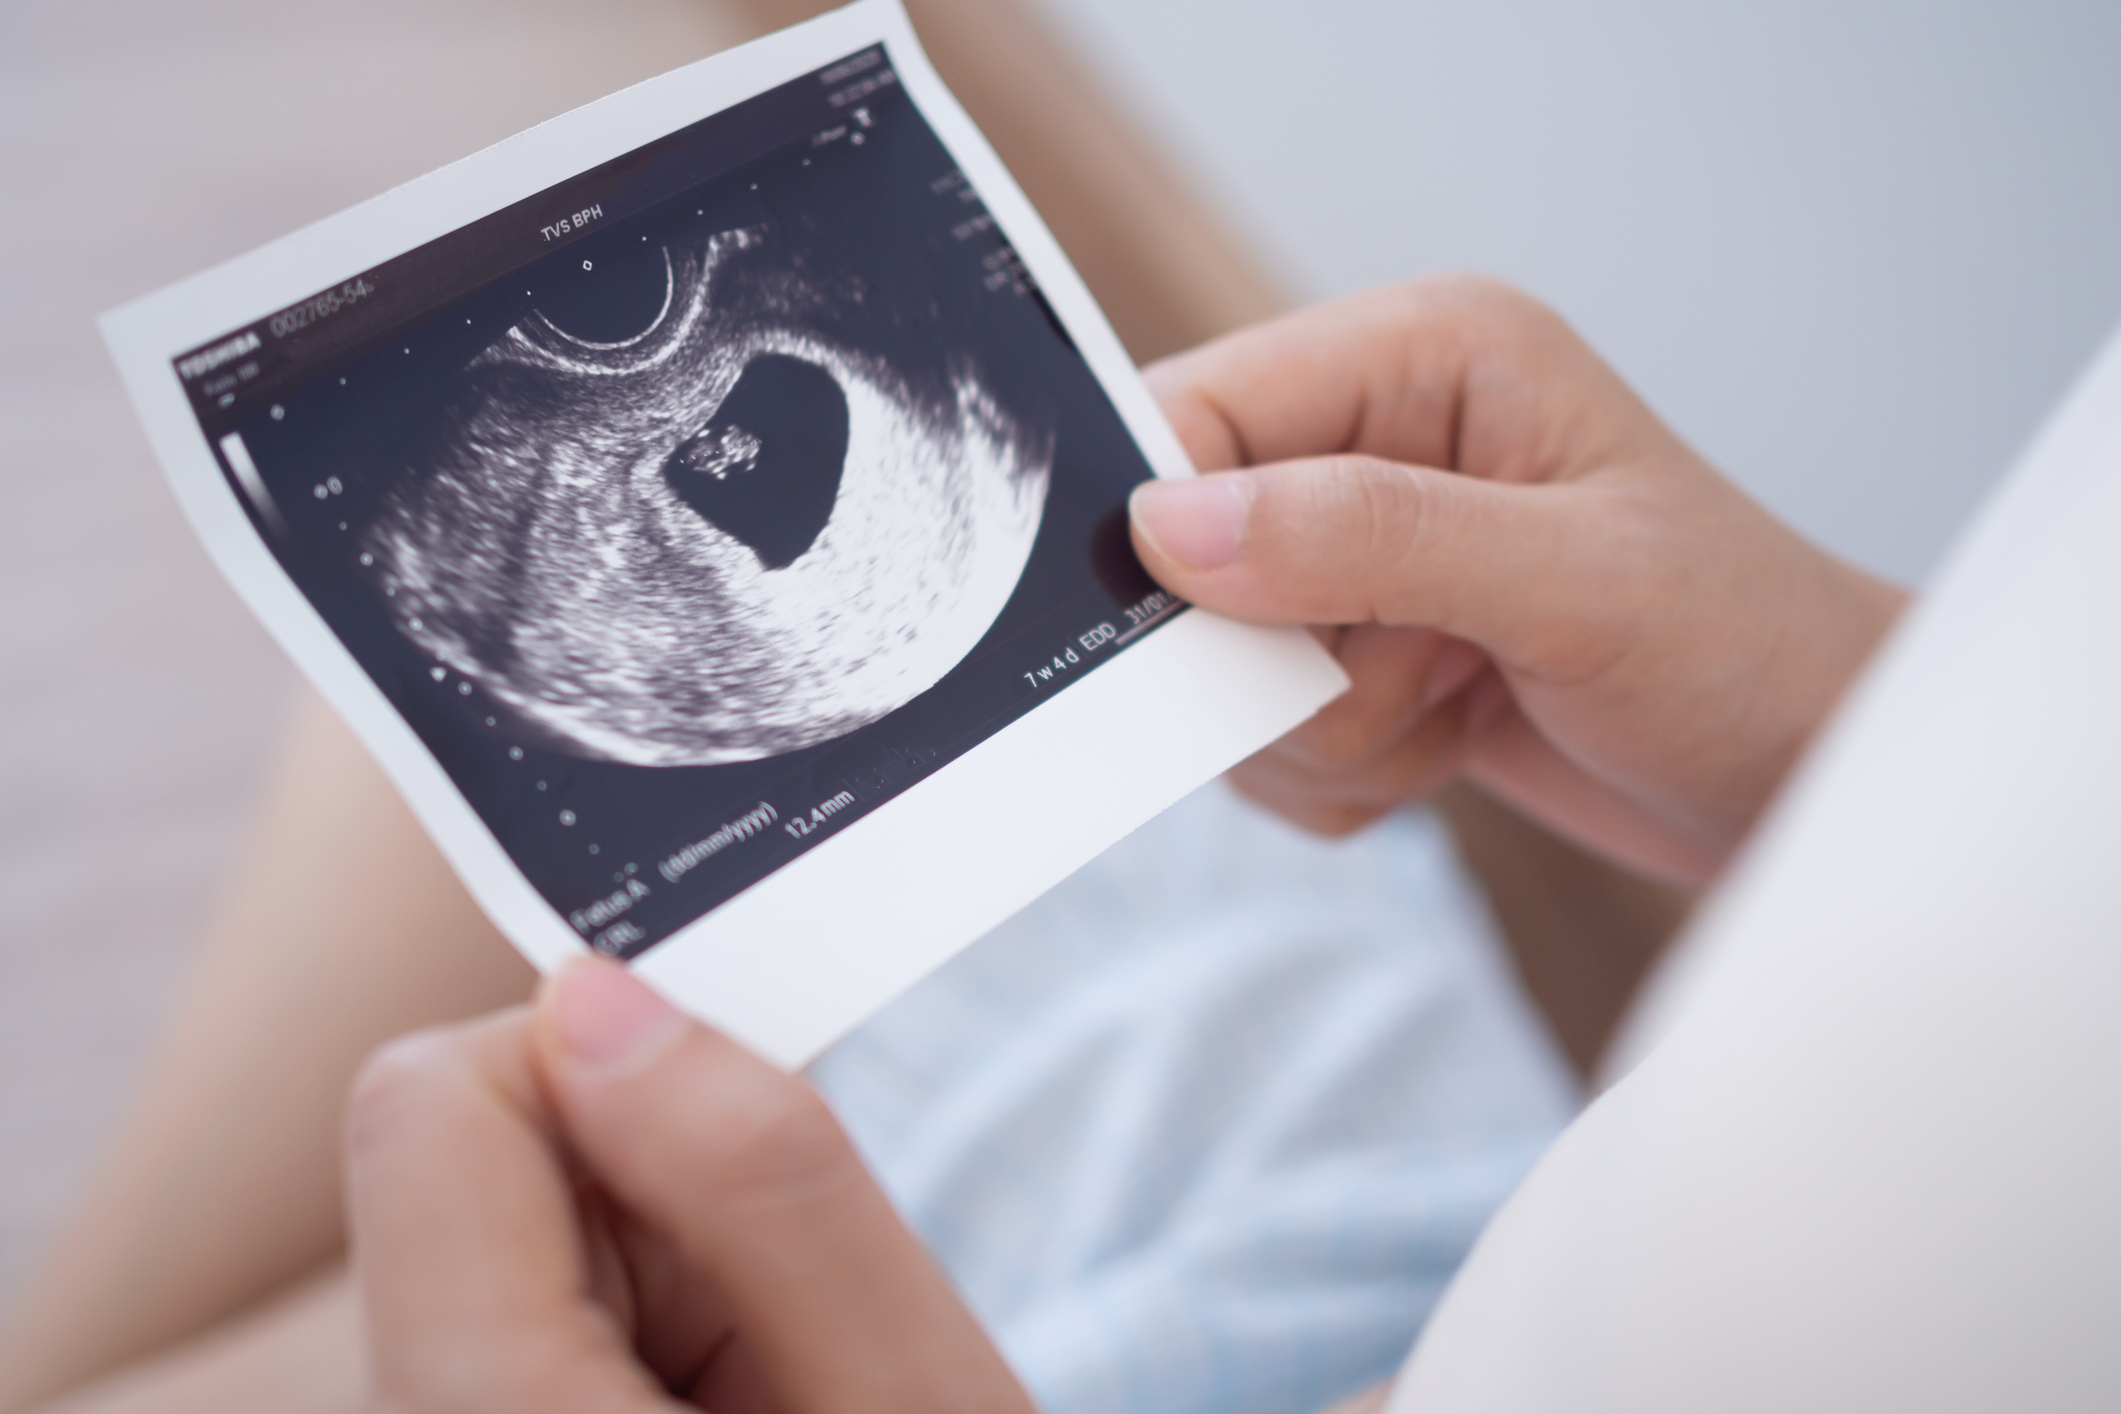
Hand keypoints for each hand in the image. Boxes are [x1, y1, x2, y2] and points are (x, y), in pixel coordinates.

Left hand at [344, 958, 1029, 1413]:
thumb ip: (765, 1181)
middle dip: (642, 1184)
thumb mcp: (911, 1401)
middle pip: (459, 1162)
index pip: (435, 1106)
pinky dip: (632, 1323)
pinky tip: (716, 1406)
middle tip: (772, 1326)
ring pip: (496, 1231)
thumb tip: (607, 995)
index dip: (606, 1077)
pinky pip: (519, 1307)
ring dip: (650, 1262)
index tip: (739, 1149)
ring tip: (755, 1390)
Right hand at [1130, 277, 1904, 883]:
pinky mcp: (1361, 651)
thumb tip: (1173, 526)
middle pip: (1187, 555)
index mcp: (1423, 358)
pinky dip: (1342, 772)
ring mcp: (1364, 555)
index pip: (1201, 411)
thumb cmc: (1746, 651)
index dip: (1169, 528)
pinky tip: (1448, 746)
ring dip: (1326, 731)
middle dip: (1283, 661)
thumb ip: (1370, 537)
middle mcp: (1378, 441)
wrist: (1809, 779)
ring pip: (1219, 666)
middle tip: (1418, 676)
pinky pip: (1262, 738)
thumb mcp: (1572, 582)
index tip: (1223, 634)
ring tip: (1456, 709)